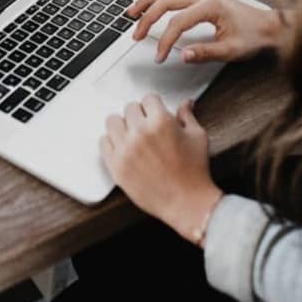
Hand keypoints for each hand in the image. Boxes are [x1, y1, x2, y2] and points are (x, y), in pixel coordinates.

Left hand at [100, 94, 222, 242]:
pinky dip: (112, 142)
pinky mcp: (116, 166)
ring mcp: (125, 149)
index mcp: (161, 122)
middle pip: (129, 108)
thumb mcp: (197, 137)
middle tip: (146, 126)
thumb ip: (187, 116)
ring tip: (132, 134)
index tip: (155, 112)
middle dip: (140, 114)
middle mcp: (140, 133)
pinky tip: (123, 147)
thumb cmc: (194, 172)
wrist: (186, 202)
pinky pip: (104, 142)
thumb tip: (186, 103)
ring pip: (112, 121)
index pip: (148, 98)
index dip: (154, 106)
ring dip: (123, 125)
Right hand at [128, 0, 285, 62]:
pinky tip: (150, 5)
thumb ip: (205, 53)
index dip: (165, 41)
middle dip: (147, 18)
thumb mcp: (231, 50)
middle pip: (166, 0)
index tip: (160, 56)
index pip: (178, 22)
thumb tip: (183, 55)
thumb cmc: (254, 36)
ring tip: (132, 13)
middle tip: (136, 35)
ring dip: (148, 1)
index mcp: (211, 5)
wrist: (269, 26)